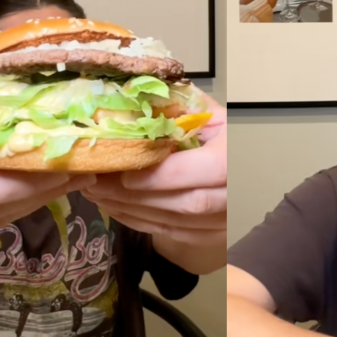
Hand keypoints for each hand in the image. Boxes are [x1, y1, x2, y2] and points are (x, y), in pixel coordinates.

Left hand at [82, 92, 225, 245]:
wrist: (242, 166)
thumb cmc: (222, 134)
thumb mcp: (207, 113)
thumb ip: (175, 108)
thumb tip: (128, 100)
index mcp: (236, 156)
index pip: (207, 170)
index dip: (165, 176)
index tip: (124, 172)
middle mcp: (235, 194)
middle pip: (187, 203)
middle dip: (137, 196)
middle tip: (95, 182)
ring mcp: (224, 220)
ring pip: (176, 223)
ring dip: (131, 210)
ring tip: (96, 192)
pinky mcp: (209, 235)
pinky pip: (171, 233)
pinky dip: (138, 221)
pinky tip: (113, 205)